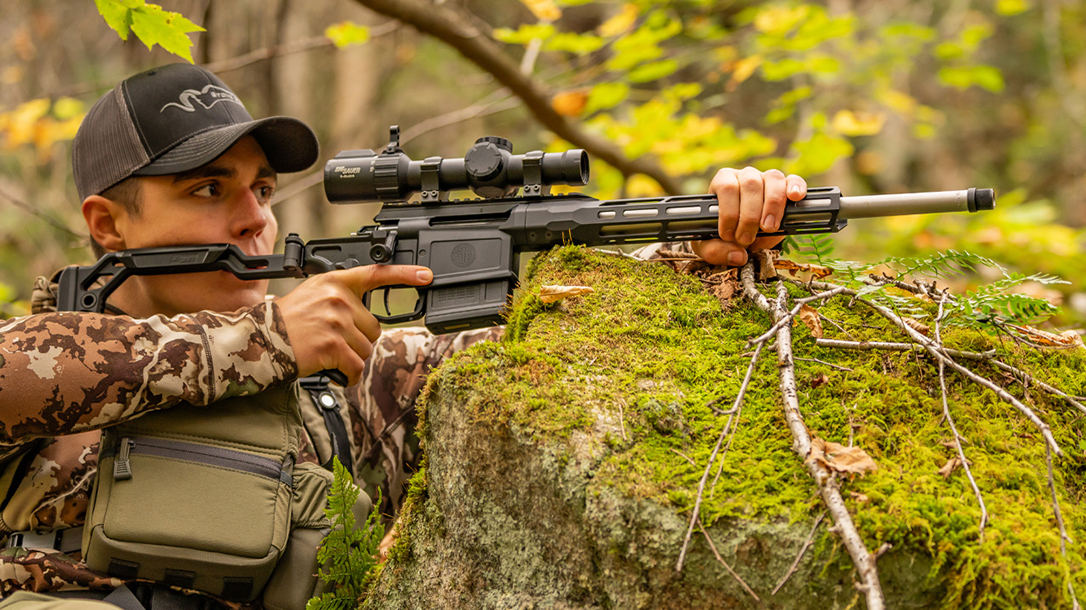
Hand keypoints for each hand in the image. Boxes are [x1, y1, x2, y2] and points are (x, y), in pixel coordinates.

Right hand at [275, 265, 433, 384]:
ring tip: (328, 355)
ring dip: (352, 359)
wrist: (260, 341)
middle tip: (334, 342)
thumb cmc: (286, 323)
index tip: (426, 275)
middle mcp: (338, 298)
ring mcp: (336, 321)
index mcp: (335, 282)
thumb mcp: (313, 296)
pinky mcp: (333, 344)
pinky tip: (334, 372)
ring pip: (366, 349)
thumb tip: (367, 318)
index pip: (376, 273)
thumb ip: (341, 298)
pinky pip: (356, 367)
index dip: (405, 274)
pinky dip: (348, 376)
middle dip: (359, 341)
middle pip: (374, 327)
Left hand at [690, 167, 806, 266]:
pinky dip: (796, 187)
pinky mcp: (786, 186)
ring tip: (768, 228)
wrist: (740, 237)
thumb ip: (715, 251)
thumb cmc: (721, 236)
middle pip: (751, 184)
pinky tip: (794, 198)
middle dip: (750, 216)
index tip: (728, 235)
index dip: (729, 212)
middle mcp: (745, 176)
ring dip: (773, 206)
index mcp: (723, 182)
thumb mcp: (710, 245)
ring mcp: (766, 179)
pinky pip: (793, 180)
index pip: (727, 187)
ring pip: (773, 179)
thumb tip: (737, 256)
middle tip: (746, 238)